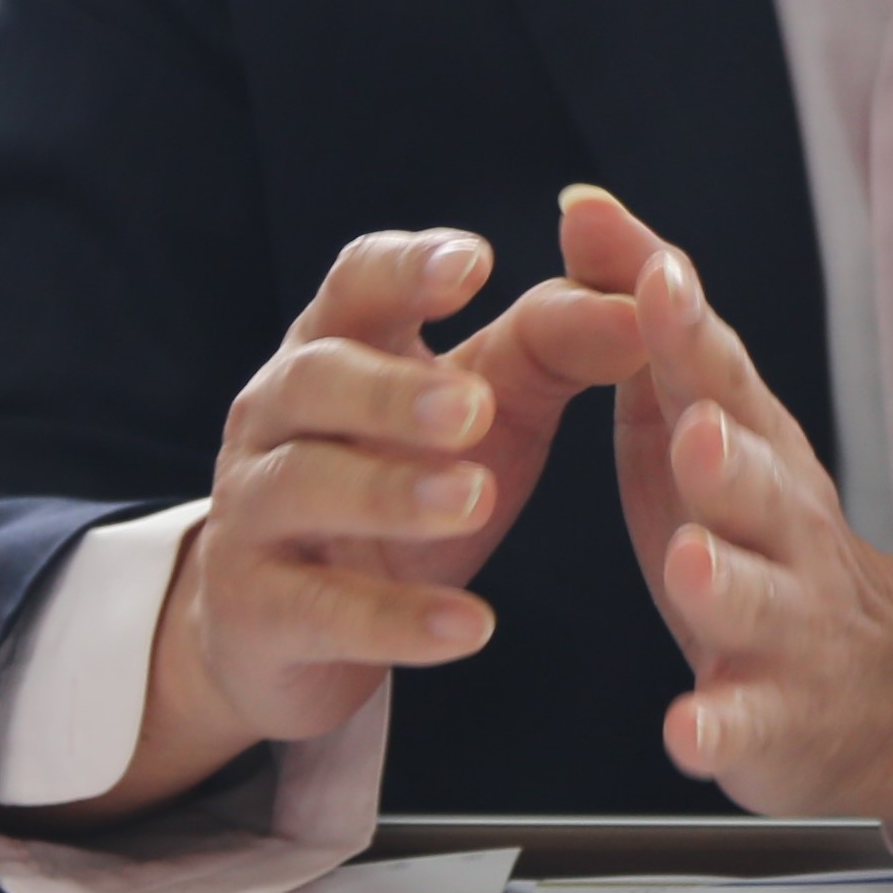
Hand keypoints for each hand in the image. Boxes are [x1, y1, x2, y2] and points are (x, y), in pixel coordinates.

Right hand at [98, 228, 640, 817]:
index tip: (474, 264)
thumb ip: (553, 347)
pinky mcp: (258, 610)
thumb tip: (639, 309)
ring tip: (473, 502)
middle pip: (317, 379)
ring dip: (389, 493)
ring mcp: (252, 513)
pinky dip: (394, 619)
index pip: (354, 283)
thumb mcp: (484, 406)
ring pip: (304, 484)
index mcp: (333, 344)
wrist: (287, 623)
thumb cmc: (400, 478)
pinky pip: (320, 610)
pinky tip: (470, 627)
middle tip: (474, 408)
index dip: (406, 269)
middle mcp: (274, 415)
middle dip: (393, 391)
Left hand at [557, 184, 892, 837]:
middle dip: (729, 454)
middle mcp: (780, 526)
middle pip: (760, 483)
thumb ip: (648, 324)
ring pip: (758, 598)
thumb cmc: (756, 532)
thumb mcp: (700, 421)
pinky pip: (746, 725)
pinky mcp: (774, 718)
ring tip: (697, 566)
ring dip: (728, 581)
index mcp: (750, 446)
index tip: (653, 274)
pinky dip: (720, 728)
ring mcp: (785, 623)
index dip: (687, 327)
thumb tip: (585, 210)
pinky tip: (690, 729)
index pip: (721, 376)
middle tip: (694, 428)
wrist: (872, 685)